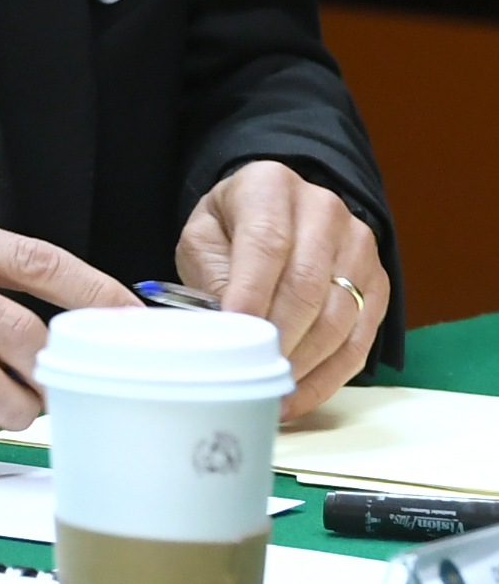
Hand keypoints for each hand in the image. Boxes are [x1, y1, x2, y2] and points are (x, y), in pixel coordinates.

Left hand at [180, 161, 387, 420]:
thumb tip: (228, 330)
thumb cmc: (233, 227)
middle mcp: (324, 212)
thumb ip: (212, 274)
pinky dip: (329, 375)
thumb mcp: (204, 236)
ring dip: (305, 363)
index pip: (267, 244)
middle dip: (279, 337)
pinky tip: (300, 395)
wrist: (278, 210)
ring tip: (273, 393)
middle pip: (307, 286)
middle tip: (253, 374)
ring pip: (338, 318)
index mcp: (271, 188)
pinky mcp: (378, 284)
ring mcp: (359, 248)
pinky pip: (359, 339)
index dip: (252, 293)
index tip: (236, 334)